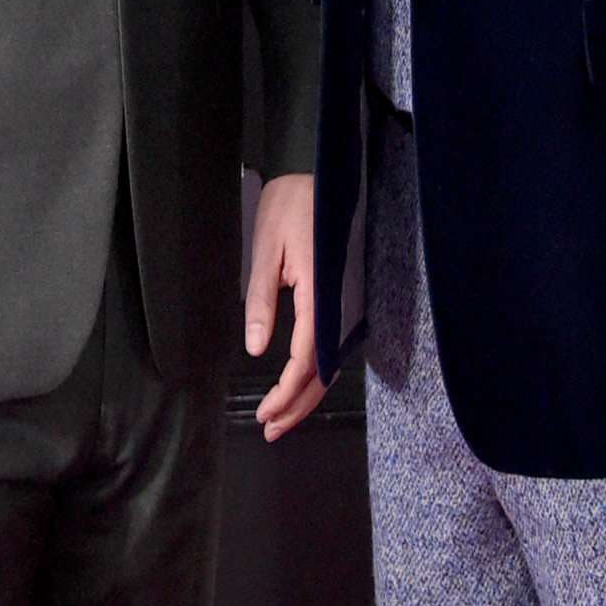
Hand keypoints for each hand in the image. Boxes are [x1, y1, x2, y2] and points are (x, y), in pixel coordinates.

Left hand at [243, 173, 326, 440]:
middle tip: (270, 430)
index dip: (288, 392)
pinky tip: (298, 384)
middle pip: (325, 369)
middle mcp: (342, 302)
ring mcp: (348, 303)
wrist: (327, 175)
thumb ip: (261, 297)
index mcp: (322, 289)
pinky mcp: (345, 300)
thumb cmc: (292, 205)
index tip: (266, 413)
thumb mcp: (266, 246)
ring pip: (332, 361)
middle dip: (298, 405)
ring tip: (279, 418)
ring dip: (307, 394)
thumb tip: (257, 349)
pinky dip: (316, 372)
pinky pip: (334, 344)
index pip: (309, 356)